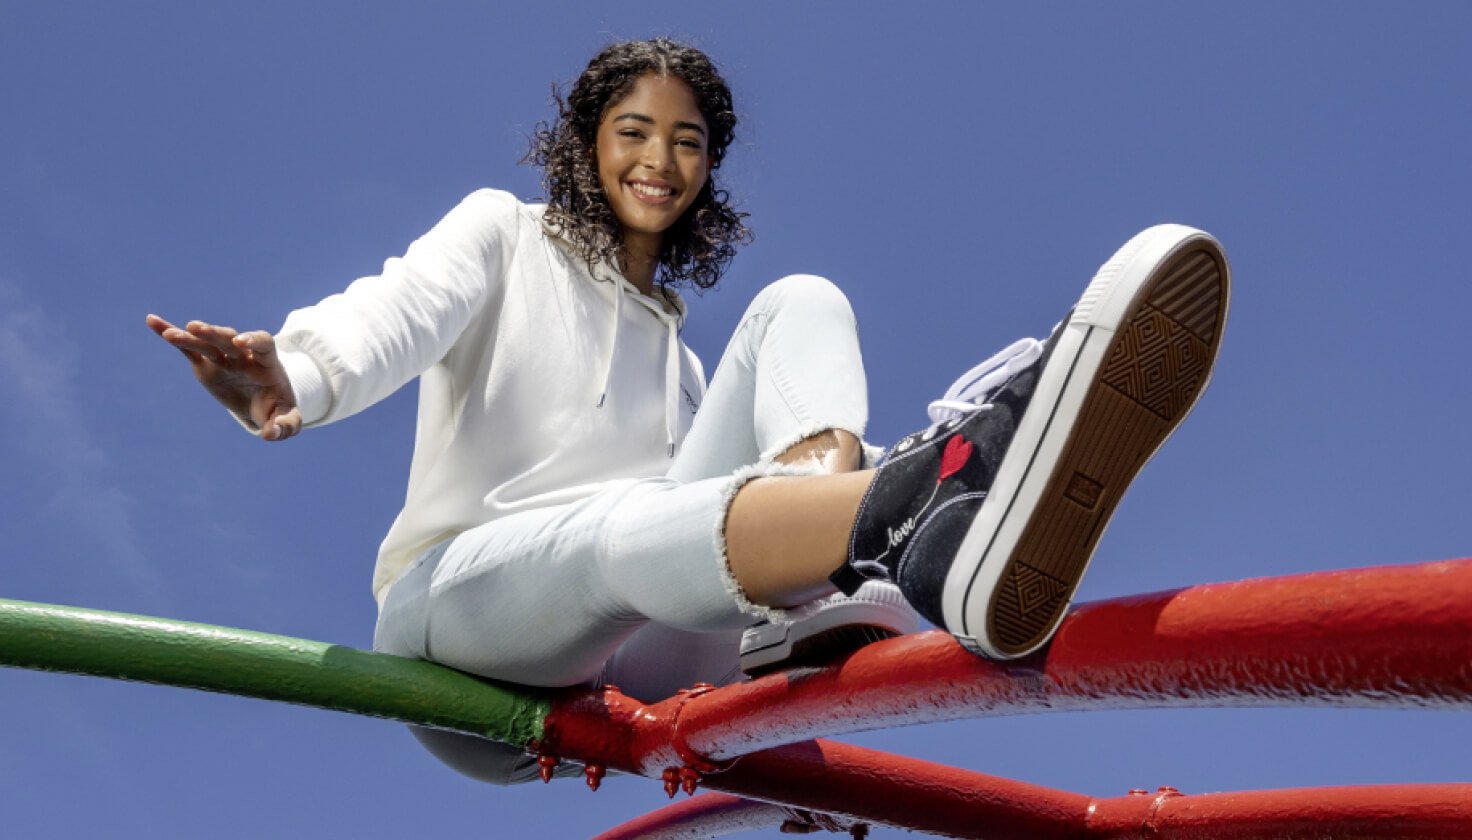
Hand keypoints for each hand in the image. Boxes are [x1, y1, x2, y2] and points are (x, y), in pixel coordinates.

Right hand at [146, 314, 302, 440]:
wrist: (265, 403)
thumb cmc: (279, 408)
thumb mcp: (288, 420)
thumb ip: (285, 426)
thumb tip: (271, 434)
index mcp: (267, 363)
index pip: (263, 343)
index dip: (253, 340)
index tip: (240, 343)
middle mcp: (244, 355)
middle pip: (230, 338)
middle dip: (215, 334)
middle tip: (196, 328)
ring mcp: (223, 357)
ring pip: (207, 342)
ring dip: (191, 336)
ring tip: (171, 334)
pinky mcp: (206, 364)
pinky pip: (189, 348)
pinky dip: (171, 334)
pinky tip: (153, 322)